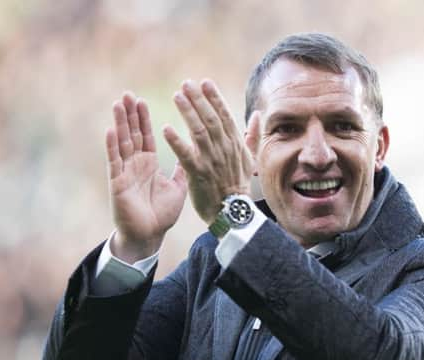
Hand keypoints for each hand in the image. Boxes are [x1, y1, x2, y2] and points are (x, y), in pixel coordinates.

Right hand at [106, 92, 186, 262]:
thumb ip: (182, 169)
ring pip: (122, 143)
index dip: (143, 119)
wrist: (150, 235)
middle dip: (130, 114)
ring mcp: (125, 172)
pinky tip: (110, 130)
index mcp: (149, 164)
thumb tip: (190, 155)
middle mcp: (135, 165)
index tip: (141, 100)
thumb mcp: (177, 187)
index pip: (146, 136)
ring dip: (120, 123)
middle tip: (127, 93)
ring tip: (118, 104)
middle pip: (132, 134)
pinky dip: (112, 146)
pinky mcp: (118, 183)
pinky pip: (115, 162)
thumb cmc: (162, 214)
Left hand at [163, 79, 258, 224]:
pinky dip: (176, 141)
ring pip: (199, 131)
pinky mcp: (199, 173)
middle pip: (211, 119)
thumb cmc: (239, 185)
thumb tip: (257, 114)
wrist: (232, 212)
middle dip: (199, 99)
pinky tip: (165, 128)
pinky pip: (185, 154)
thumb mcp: (250, 159)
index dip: (215, 98)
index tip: (205, 82)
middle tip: (186, 84)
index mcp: (235, 144)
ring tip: (176, 97)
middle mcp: (224, 149)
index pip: (225, 116)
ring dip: (187, 112)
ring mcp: (211, 161)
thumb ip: (253, 135)